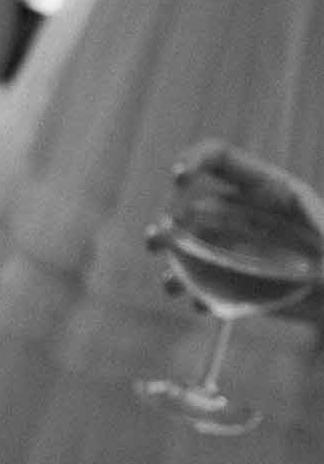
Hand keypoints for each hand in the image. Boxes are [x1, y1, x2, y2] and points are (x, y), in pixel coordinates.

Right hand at [152, 141, 323, 325]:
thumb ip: (315, 217)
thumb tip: (297, 205)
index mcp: (263, 188)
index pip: (218, 160)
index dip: (194, 160)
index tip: (178, 178)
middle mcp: (239, 213)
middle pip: (192, 208)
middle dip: (168, 221)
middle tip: (156, 240)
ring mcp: (230, 247)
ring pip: (187, 247)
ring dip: (171, 261)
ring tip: (169, 281)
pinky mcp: (229, 281)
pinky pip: (202, 285)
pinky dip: (195, 294)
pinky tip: (202, 304)